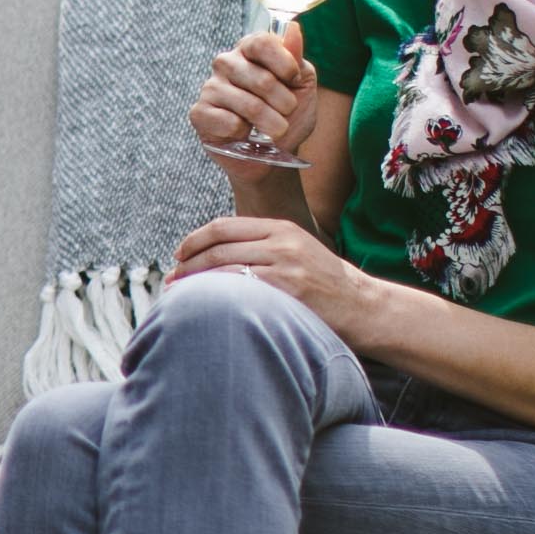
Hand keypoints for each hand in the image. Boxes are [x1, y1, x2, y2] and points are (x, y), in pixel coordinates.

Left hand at [170, 215, 384, 342]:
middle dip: (188, 264)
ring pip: (225, 268)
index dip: (195, 240)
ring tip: (179, 294)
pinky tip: (205, 306)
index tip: (179, 255)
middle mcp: (280, 242)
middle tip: (172, 279)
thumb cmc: (324, 283)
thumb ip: (261, 246)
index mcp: (280, 228)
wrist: (362, 305)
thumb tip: (214, 255)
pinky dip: (217, 297)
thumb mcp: (296, 250)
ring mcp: (285, 266)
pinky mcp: (289, 291)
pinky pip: (241, 290)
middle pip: (219, 247)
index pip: (224, 226)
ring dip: (195, 282)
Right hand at [190, 19, 319, 163]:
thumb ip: (296, 58)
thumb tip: (293, 28)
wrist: (273, 152)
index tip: (294, 79)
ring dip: (271, 123)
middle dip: (284, 103)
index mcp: (249, 50)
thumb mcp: (302, 86)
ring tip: (276, 130)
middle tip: (287, 112)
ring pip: (248, 104)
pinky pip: (228, 122)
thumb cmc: (288, 114)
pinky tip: (244, 133)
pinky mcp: (199, 113)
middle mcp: (226, 63)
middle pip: (261, 78)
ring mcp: (210, 87)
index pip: (262, 42)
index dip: (283, 62)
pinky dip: (245, 133)